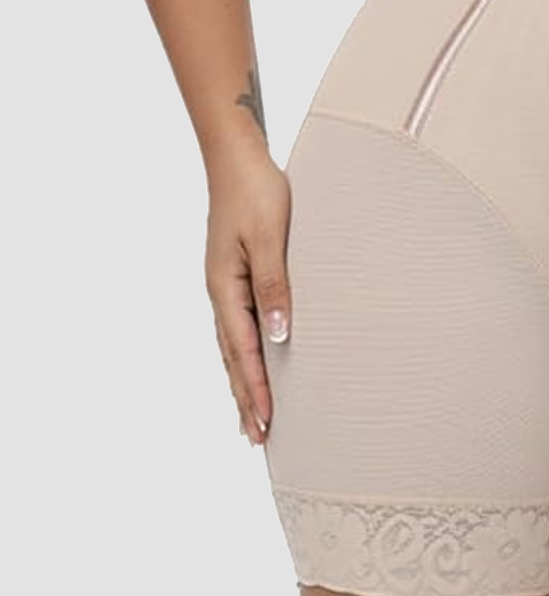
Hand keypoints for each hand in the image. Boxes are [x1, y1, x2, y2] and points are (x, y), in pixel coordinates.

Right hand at [204, 142, 291, 446]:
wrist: (237, 156)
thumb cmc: (256, 191)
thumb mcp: (268, 238)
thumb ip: (275, 286)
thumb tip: (280, 336)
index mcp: (225, 288)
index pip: (243, 351)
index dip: (256, 389)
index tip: (266, 423)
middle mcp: (221, 292)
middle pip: (232, 357)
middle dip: (245, 398)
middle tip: (257, 439)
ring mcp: (225, 284)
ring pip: (232, 345)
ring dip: (243, 381)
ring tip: (251, 416)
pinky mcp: (234, 273)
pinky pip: (239, 324)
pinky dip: (244, 352)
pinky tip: (253, 361)